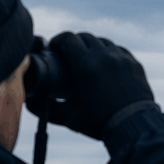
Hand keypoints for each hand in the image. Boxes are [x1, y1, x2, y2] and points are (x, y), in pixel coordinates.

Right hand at [33, 31, 153, 138]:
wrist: (134, 126)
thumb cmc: (99, 122)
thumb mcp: (68, 116)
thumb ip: (45, 109)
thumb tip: (29, 102)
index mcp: (85, 65)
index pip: (67, 39)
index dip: (58, 40)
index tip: (54, 47)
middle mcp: (104, 56)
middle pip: (84, 37)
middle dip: (73, 43)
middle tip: (68, 54)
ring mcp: (121, 58)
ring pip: (103, 42)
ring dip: (92, 46)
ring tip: (87, 58)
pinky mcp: (134, 63)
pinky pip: (118, 50)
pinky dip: (109, 53)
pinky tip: (105, 63)